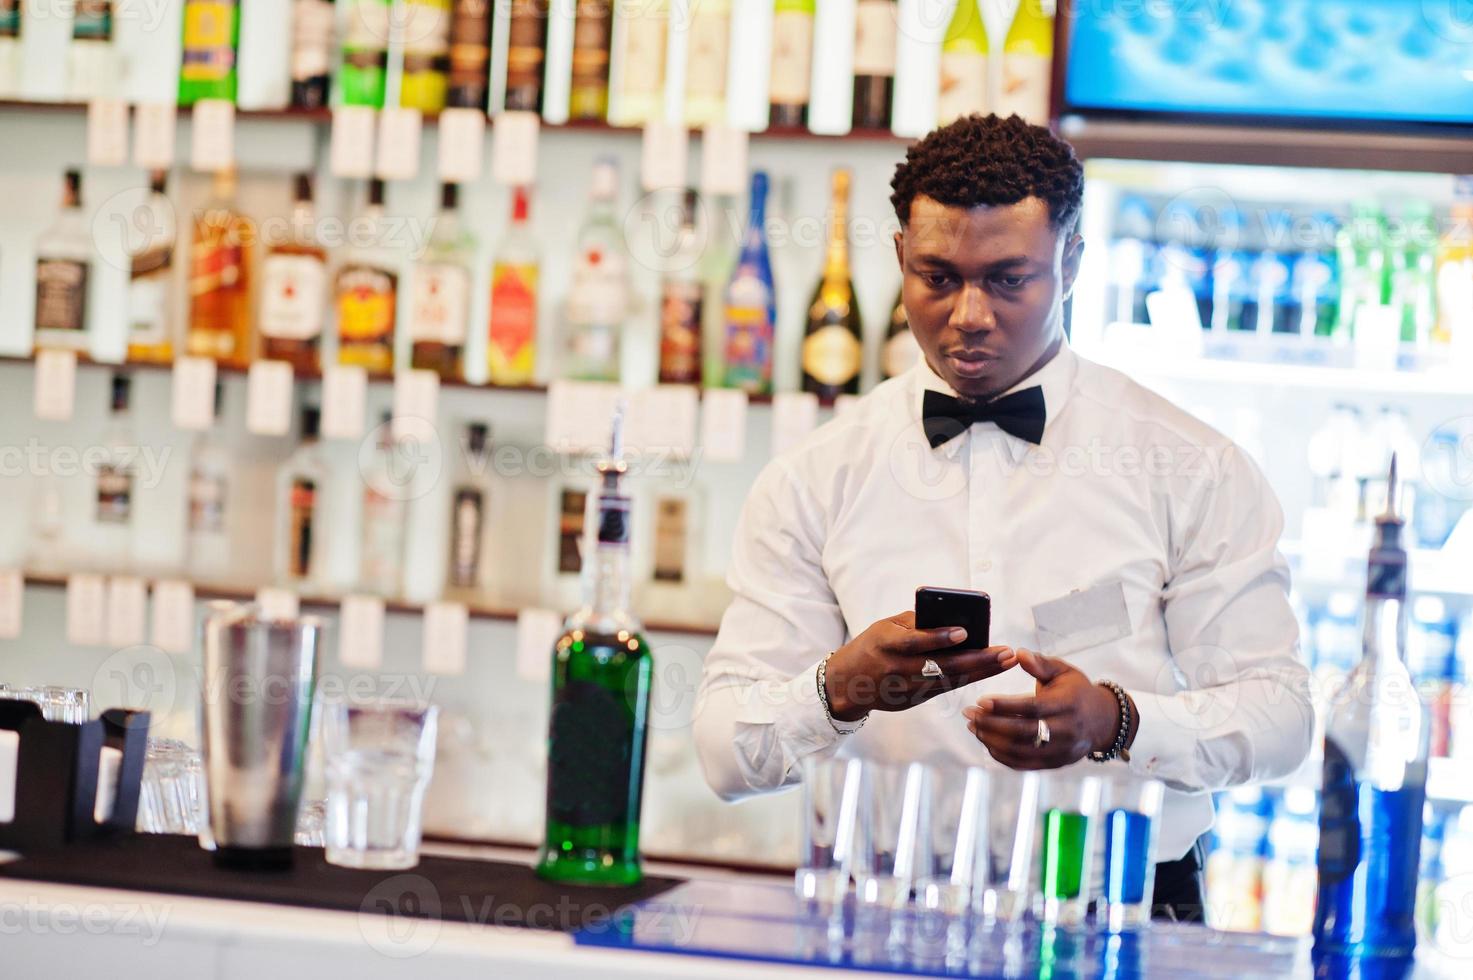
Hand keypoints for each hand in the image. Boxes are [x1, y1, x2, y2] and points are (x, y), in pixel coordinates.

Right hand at [824, 611, 1017, 721]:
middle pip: (942, 665)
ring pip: (950, 680)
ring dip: (981, 671)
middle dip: (977, 659)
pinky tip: (988, 671)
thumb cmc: (870, 646)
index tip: (964, 632)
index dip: (939, 638)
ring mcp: (908, 688)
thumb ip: (914, 623)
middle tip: (1005, 651)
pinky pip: (946, 688)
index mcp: (886, 644)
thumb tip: (949, 618)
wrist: (847, 684)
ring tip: (1006, 660)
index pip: (915, 642)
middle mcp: (898, 669)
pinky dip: (968, 679)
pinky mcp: (915, 699)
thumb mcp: (884, 627)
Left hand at [961, 649, 1128, 769]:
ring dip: (992, 741)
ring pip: (1020, 751)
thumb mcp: (1063, 671)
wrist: (1103, 721)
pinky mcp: (1055, 764)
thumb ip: (1040, 663)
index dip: (1005, 706)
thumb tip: (1018, 653)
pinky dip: (1002, 756)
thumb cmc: (1076, 690)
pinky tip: (987, 742)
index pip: (1032, 708)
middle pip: (1022, 732)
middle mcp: (1066, 731)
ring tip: (973, 726)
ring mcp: (1061, 751)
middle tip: (968, 714)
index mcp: (1068, 705)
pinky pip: (1024, 764)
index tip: (980, 700)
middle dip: (991, 724)